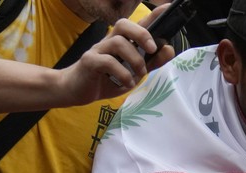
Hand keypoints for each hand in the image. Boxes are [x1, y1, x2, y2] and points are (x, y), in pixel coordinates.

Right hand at [57, 15, 173, 104]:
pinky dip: (122, 73)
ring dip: (135, 59)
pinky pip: (107, 61)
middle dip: (142, 34)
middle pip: (123, 24)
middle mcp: (109, 41)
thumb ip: (151, 62)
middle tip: (152, 49)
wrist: (77, 90)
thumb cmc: (106, 78)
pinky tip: (127, 83)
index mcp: (121, 41)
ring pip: (118, 43)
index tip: (167, 8)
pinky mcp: (90, 62)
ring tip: (139, 74)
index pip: (137, 24)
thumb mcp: (133, 72)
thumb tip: (169, 49)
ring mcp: (98, 50)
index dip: (152, 15)